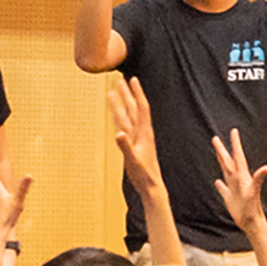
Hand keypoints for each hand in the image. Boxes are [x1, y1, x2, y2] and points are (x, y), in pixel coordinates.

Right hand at [108, 77, 163, 191]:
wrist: (151, 186)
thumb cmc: (144, 175)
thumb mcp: (134, 161)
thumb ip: (126, 147)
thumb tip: (118, 133)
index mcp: (144, 133)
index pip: (141, 108)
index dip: (137, 93)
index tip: (133, 79)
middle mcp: (141, 133)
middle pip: (133, 108)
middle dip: (127, 94)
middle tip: (120, 80)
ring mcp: (137, 138)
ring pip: (127, 116)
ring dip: (121, 103)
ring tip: (115, 91)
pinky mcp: (133, 144)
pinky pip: (124, 126)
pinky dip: (119, 117)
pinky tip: (116, 114)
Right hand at [212, 128, 266, 233]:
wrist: (252, 222)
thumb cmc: (253, 207)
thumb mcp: (254, 190)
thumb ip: (259, 178)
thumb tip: (266, 167)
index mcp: (242, 176)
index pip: (238, 156)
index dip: (235, 143)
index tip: (233, 131)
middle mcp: (238, 180)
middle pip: (228, 161)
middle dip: (222, 149)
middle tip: (215, 138)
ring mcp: (233, 188)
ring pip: (225, 171)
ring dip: (220, 162)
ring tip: (217, 153)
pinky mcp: (230, 198)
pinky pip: (223, 188)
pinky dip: (219, 184)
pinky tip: (217, 181)